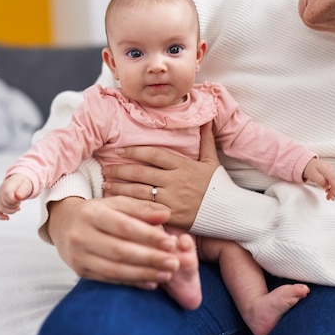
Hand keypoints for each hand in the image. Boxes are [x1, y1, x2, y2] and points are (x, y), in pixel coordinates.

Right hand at [0, 174, 32, 219]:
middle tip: (20, 202)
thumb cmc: (22, 183)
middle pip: (4, 203)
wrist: (20, 182)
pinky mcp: (0, 203)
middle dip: (14, 206)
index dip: (14, 200)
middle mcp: (0, 192)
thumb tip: (19, 197)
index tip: (20, 199)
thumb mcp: (25, 184)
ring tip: (18, 208)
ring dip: (11, 211)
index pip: (6, 194)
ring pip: (0, 208)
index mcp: (6, 185)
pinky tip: (7, 218)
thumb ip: (22, 190)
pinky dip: (1, 216)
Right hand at [47, 195, 183, 288]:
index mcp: (92, 213)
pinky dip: (132, 282)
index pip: (124, 227)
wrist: (63, 223)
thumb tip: (166, 215)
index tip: (172, 243)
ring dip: (144, 274)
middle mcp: (81, 235)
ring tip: (167, 275)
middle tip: (174, 263)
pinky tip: (151, 283)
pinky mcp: (80, 271)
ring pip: (115, 269)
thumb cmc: (97, 211)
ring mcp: (79, 255)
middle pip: (120, 251)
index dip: (149, 236)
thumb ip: (142, 209)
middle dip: (150, 258)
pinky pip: (109, 279)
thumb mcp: (117, 203)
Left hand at [102, 123, 219, 228]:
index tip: (120, 150)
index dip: (134, 151)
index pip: (153, 154)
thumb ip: (206, 140)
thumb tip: (206, 119)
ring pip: (139, 192)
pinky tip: (117, 203)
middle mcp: (175, 181)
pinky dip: (129, 206)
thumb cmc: (219, 185)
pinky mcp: (170, 216)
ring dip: (120, 188)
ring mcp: (171, 199)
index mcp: (183, 165)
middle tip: (106, 168)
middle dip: (120, 170)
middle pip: (141, 173)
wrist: (229, 211)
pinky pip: (145, 210)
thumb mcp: (212, 161)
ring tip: (106, 184)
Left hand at [303, 159, 334, 200]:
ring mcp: (331, 172)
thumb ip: (320, 180)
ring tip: (328, 197)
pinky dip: (331, 188)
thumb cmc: (310, 168)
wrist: (307, 164)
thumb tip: (327, 186)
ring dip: (332, 190)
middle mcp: (331, 170)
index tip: (333, 195)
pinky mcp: (330, 174)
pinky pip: (332, 182)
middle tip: (331, 198)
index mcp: (327, 169)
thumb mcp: (313, 174)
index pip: (334, 180)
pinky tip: (328, 191)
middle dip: (334, 191)